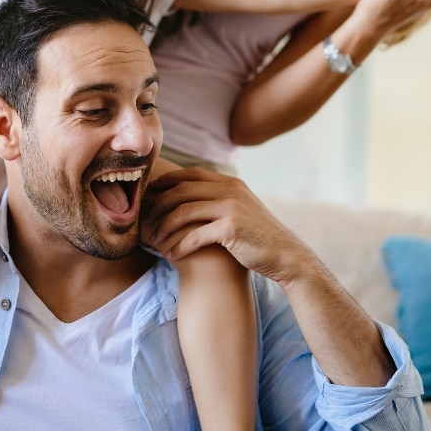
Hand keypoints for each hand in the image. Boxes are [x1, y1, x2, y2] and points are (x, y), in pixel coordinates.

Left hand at [142, 167, 308, 284]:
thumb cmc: (258, 236)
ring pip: (184, 211)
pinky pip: (195, 235)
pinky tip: (171, 255)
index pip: (190, 174)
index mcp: (230, 182)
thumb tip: (192, 197)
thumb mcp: (241, 209)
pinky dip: (179, 245)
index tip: (150, 194)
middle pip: (181, 191)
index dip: (167, 181)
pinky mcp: (231, 228)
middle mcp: (230, 189)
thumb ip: (220, 199)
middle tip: (146, 221)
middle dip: (159, 205)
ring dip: (164, 227)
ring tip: (154, 240)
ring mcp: (231, 207)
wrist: (285, 255)